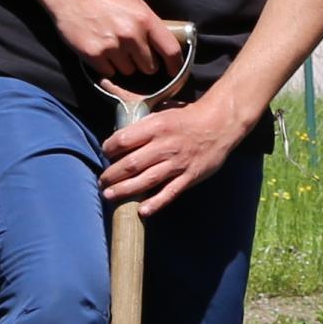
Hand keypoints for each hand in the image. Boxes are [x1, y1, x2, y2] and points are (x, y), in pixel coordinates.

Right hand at [46, 0, 181, 84]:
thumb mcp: (134, 3)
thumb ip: (150, 24)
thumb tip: (165, 46)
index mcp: (145, 19)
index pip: (170, 50)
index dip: (176, 66)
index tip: (174, 73)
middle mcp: (131, 34)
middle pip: (150, 67)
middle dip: (143, 64)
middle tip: (132, 52)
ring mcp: (112, 46)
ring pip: (129, 72)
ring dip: (124, 65)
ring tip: (113, 47)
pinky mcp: (94, 55)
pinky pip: (110, 73)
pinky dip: (107, 66)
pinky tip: (101, 51)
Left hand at [99, 85, 257, 217]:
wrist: (220, 123)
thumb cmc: (188, 117)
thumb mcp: (163, 112)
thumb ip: (143, 124)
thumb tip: (120, 136)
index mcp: (156, 126)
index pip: (124, 140)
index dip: (109, 148)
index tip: (105, 153)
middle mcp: (165, 145)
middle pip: (131, 163)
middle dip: (112, 175)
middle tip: (102, 181)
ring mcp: (178, 163)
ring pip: (146, 180)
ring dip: (125, 190)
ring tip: (110, 195)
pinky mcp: (189, 176)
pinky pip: (170, 192)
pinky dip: (156, 203)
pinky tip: (142, 211)